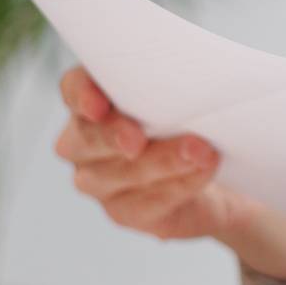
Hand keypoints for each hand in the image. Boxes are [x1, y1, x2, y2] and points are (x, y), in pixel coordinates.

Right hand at [54, 65, 259, 241]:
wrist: (211, 166)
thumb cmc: (190, 117)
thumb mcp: (184, 92)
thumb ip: (174, 81)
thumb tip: (195, 73)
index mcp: (92, 101)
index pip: (73, 89)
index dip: (82, 95)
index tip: (98, 104)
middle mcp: (84, 142)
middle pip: (86, 137)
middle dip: (114, 135)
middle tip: (139, 139)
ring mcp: (99, 181)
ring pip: (118, 174)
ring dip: (161, 161)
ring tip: (200, 151)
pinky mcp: (124, 211)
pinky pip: (145, 203)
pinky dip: (178, 185)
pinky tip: (203, 171)